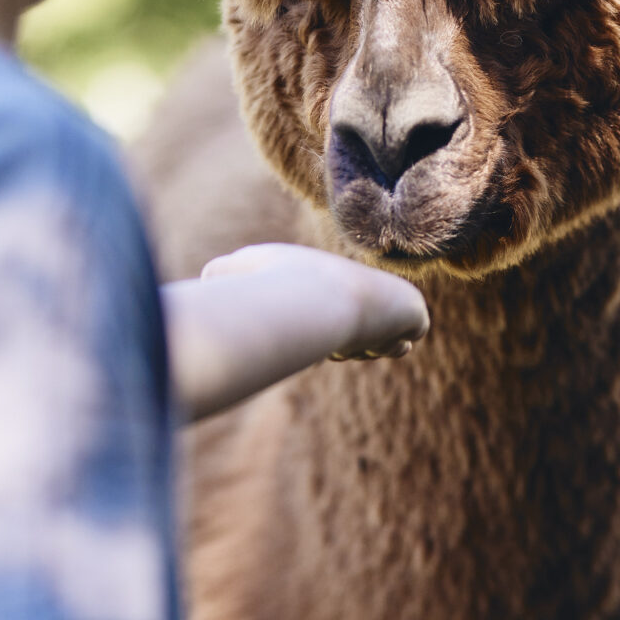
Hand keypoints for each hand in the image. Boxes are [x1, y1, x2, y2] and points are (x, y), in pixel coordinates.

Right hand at [200, 243, 429, 360]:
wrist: (317, 297)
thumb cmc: (273, 290)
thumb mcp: (228, 272)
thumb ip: (216, 275)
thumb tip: (207, 278)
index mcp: (329, 276)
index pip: (334, 314)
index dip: (326, 336)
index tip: (321, 343)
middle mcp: (360, 284)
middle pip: (361, 330)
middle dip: (349, 344)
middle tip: (335, 346)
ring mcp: (388, 297)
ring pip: (381, 338)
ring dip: (365, 346)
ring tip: (348, 340)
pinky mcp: (412, 310)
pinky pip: (404, 341)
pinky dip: (388, 347)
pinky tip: (371, 339)